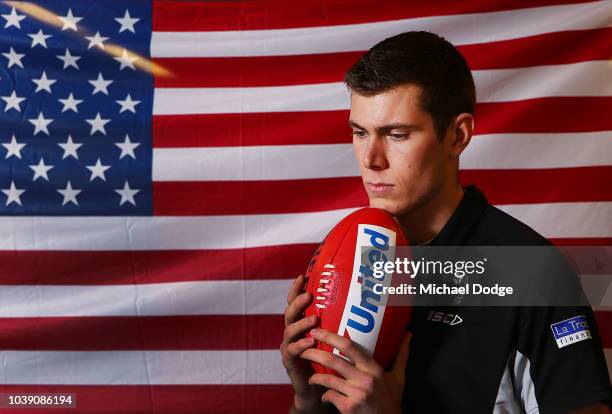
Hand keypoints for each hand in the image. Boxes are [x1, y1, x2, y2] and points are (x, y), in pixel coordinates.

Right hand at [280, 274, 327, 412]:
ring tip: (314, 320)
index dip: (296, 289)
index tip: (302, 276)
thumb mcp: (332, 339)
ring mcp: (289, 347)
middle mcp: (292, 333)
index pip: (295, 303)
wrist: (317, 389)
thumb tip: (361, 305)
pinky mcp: (290, 363)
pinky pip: (292, 352)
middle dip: (298, 303)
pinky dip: (300, 346)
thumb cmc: (327, 361)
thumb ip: (338, 323)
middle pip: (289, 313)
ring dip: (301, 324)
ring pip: (289, 331)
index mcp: (300, 324)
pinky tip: (310, 342)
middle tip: (309, 296)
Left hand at [299, 328, 411, 413]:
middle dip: (314, 353)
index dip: (331, 336)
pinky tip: (324, 395)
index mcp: (374, 369)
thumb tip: (409, 334)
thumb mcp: (398, 378)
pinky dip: (324, 395)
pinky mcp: (349, 408)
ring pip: (328, 379)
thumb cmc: (392, 401)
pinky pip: (330, 396)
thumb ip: (401, 355)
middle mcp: (365, 379)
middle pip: (333, 360)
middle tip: (302, 349)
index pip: (350, 346)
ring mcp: (356, 394)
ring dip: (315, 376)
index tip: (316, 330)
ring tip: (311, 375)